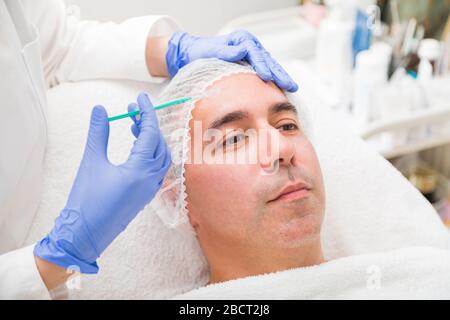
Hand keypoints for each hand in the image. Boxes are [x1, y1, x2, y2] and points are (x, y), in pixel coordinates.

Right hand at [34, 93, 170, 273]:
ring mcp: (150, 189)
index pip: (151, 134)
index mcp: (140, 171)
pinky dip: (149, 153)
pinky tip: (134, 147)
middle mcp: (151, 180)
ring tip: (132, 125)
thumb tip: (100, 110)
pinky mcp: (145, 195)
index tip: (140, 97)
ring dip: (150, 139)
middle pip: (159, 144)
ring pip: (160, 157)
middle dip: (148, 124)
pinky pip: (156, 169)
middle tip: (131, 111)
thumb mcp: (91, 162)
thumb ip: (98, 133)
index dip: (147, 112)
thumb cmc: (86, 200)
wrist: (84, 235)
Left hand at [165, 30, 298, 91]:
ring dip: (281, 77)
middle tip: (289, 85)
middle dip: (279, 73)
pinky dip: (275, 80)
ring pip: (270, 66)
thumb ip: (225, 52)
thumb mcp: (210, 51)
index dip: (262, 65)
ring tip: (292, 88)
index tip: (266, 76)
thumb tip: (242, 51)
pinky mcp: (252, 65)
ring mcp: (252, 55)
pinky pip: (266, 72)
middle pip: (268, 60)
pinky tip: (282, 89)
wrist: (193, 55)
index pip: (255, 53)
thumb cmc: (200, 53)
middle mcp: (250, 46)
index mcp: (241, 40)